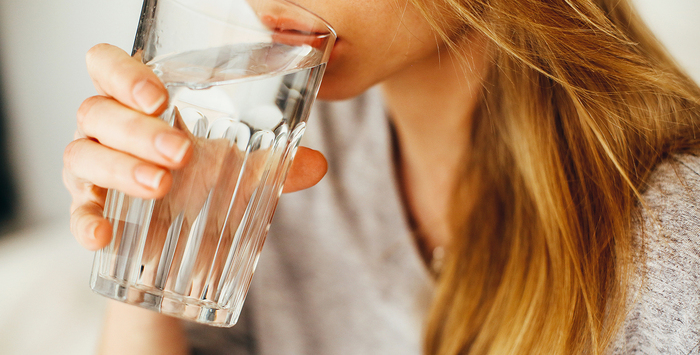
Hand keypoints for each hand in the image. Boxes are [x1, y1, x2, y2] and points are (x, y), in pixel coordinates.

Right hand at [64, 43, 326, 250]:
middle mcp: (108, 129)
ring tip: (162, 186)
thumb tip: (318, 164)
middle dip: (137, 129)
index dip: (123, 73)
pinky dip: (85, 221)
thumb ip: (276, 164)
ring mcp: (93, 168)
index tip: (160, 97)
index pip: (108, 66)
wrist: (184, 245)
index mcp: (139, 104)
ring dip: (121, 168)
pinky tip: (104, 235)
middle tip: (181, 152)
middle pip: (97, 110)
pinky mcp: (89, 209)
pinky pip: (76, 211)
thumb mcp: (241, 171)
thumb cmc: (204, 186)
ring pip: (82, 153)